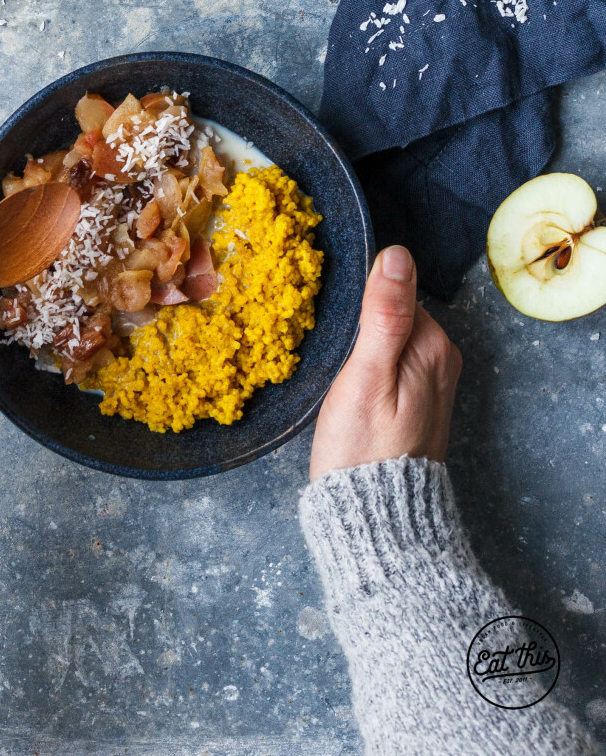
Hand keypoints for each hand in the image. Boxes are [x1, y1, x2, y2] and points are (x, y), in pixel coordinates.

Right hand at [309, 245, 460, 481]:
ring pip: (389, 342)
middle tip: (333, 361)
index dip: (356, 306)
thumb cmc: (364, 450)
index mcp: (433, 345)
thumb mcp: (365, 376)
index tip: (333, 330)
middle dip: (359, 328)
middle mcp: (442, 360)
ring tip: (338, 380)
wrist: (376, 521)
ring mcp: (432, 384)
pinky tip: (349, 394)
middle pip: (392, 316)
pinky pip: (390, 367)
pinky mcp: (417, 405)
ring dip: (360, 351)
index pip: (392, 293)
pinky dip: (367, 371)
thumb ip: (384, 316)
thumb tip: (397, 255)